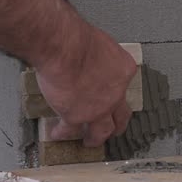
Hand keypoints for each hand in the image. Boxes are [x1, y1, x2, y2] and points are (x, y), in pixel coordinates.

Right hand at [36, 26, 135, 146]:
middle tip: (115, 129)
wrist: (64, 48)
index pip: (123, 85)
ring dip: (96, 138)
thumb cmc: (78, 39)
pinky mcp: (76, 117)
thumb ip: (99, 57)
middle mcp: (116, 94)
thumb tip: (88, 58)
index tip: (111, 93)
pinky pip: (69, 129)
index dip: (116, 90)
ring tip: (90, 142)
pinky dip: (62, 132)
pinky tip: (57, 134)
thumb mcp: (101, 43)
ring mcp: (98, 109)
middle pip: (121, 115)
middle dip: (118, 124)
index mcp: (123, 71)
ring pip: (102, 131)